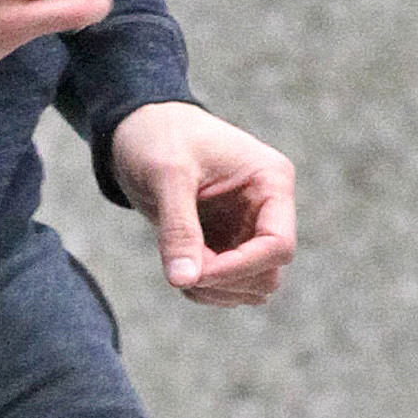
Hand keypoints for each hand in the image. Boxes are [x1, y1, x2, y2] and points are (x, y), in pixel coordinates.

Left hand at [109, 102, 296, 305]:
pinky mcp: (227, 241)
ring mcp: (248, 228)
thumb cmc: (158, 136)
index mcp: (271, 182)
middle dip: (225, 281)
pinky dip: (206, 289)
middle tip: (180, 268)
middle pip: (268, 273)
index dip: (240, 269)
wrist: (138, 127)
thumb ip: (178, 228)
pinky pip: (229, 284)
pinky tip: (179, 269)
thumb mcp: (166, 175)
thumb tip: (184, 281)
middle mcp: (268, 208)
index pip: (278, 246)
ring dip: (216, 291)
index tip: (196, 273)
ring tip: (177, 268)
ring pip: (252, 285)